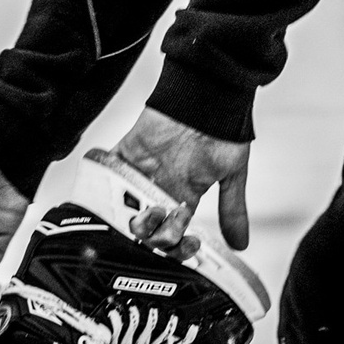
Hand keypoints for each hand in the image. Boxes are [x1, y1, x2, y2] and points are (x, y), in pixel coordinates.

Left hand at [108, 108, 253, 254]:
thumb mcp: (233, 174)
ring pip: (126, 210)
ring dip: (135, 220)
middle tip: (167, 228)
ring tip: (150, 213)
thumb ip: (233, 209)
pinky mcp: (125, 156)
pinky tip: (113, 201)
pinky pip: (105, 175)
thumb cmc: (223, 129)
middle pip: (147, 229)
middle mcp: (161, 189)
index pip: (174, 234)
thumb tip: (241, 241)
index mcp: (185, 197)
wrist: (207, 97)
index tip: (187, 244)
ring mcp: (141, 174)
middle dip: (156, 237)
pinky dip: (103, 188)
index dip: (177, 246)